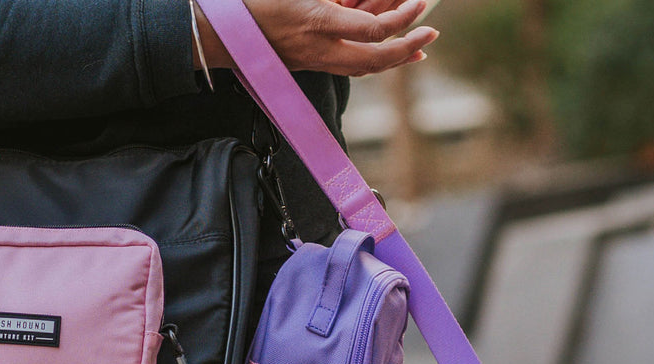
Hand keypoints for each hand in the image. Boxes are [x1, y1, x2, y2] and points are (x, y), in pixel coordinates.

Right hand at [194, 0, 438, 75]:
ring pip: (365, 66)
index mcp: (317, 20)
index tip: (420, 3)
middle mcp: (320, 48)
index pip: (372, 30)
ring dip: (395, 58)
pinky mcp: (313, 62)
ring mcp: (316, 60)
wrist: (222, 31)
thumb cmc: (256, 1)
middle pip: (374, 61)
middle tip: (431, 32)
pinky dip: (375, 61)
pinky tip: (390, 55)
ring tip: (419, 46)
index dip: (400, 19)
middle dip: (406, 47)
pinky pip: (351, 65)